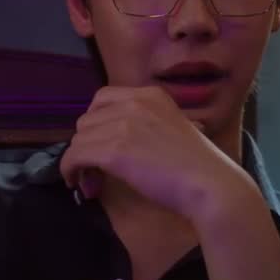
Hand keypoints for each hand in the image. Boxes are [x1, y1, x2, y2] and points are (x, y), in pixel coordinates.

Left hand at [59, 86, 256, 224]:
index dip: (95, 124)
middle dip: (87, 145)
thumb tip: (119, 141)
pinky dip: (70, 170)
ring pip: (78, 139)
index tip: (99, 146)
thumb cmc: (198, 166)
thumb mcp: (174, 128)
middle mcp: (134, 103)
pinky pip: (74, 156)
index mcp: (150, 95)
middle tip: (95, 171)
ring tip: (91, 183)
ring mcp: (123, 124)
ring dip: (79, 162)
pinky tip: (78, 184)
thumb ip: (147, 125)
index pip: (103, 98)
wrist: (210, 184)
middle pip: (87, 120)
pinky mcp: (113, 150)